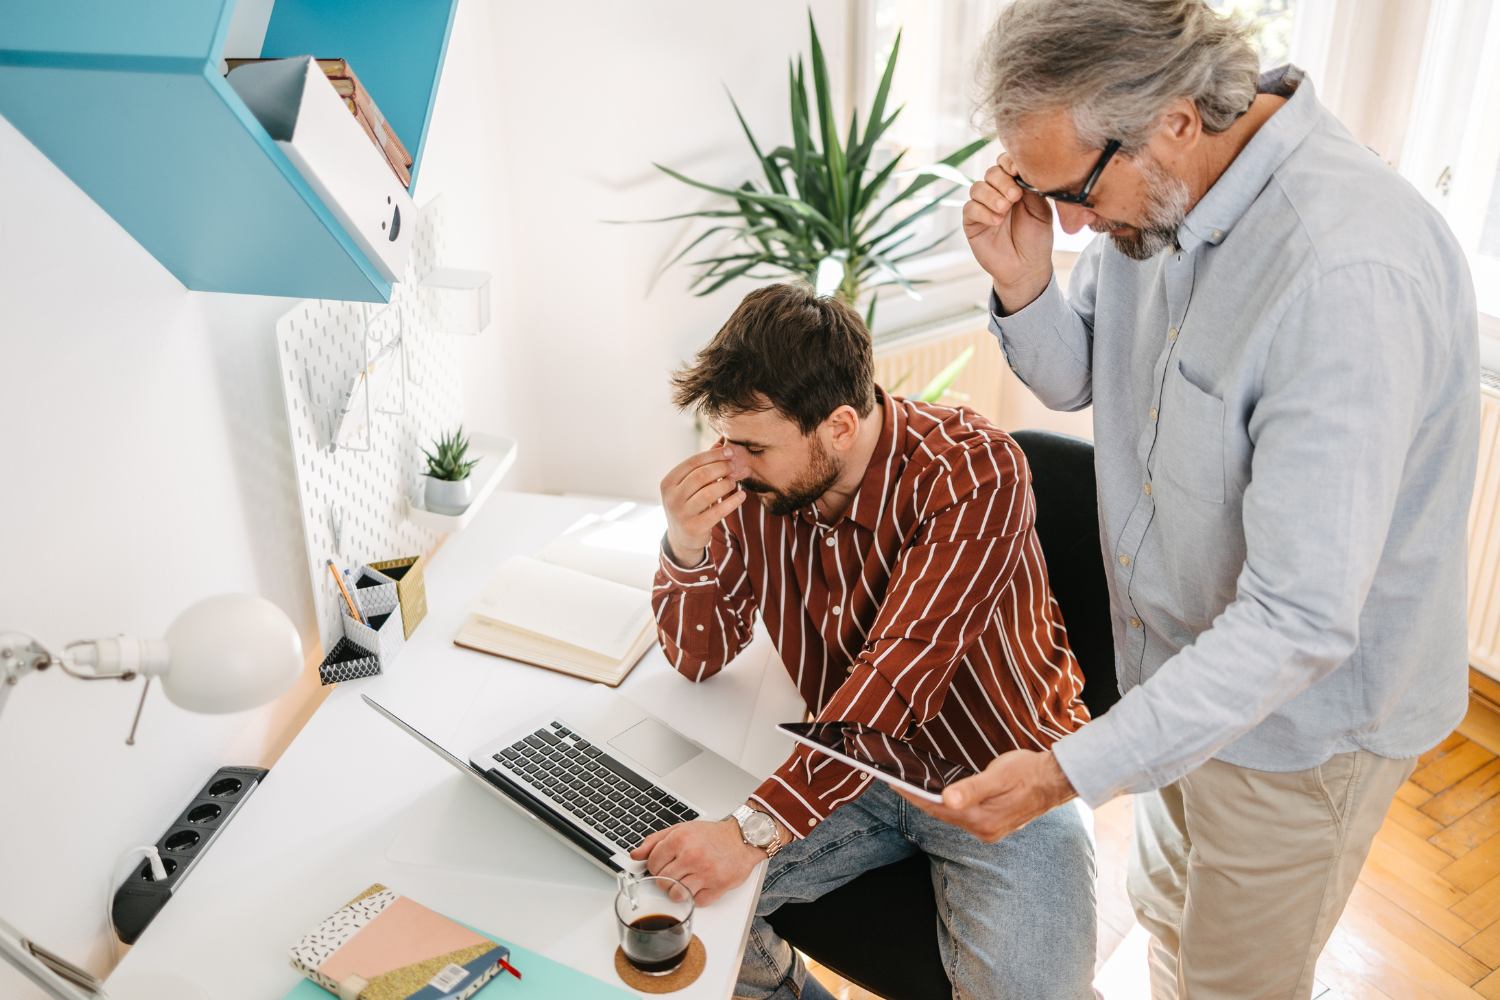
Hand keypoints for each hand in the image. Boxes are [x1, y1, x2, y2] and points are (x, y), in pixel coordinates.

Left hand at [631, 818, 764, 905]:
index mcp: (680, 839)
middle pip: (662, 882)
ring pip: (676, 895)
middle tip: (679, 872)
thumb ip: (655, 842)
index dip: (657, 867)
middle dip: (667, 880)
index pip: (653, 865)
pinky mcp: (718, 886)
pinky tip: (702, 884)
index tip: (666, 864)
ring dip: (680, 891)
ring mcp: (705, 873)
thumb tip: (635, 855)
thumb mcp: (681, 830)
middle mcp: (692, 856)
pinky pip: (696, 902)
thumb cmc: (712, 835)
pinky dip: (697, 897)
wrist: (742, 839)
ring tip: (688, 880)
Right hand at [660, 445, 748, 565]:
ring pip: (709, 492)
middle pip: (701, 476)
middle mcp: (671, 497)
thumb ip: (704, 466)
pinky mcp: (695, 527)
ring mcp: (682, 514)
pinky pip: (718, 511)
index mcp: (668, 482)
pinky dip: (733, 501)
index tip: (729, 452)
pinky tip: (742, 495)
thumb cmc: (689, 504)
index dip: (713, 455)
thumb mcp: (690, 485)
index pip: (692, 462)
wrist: (682, 538)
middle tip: (734, 466)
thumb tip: (720, 443)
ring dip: (726, 484)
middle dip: (721, 468)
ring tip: (734, 481)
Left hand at [897, 749, 1075, 842]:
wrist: (1057, 780)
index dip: (913, 796)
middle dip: (918, 799)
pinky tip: (942, 796)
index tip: (893, 783)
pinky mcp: (993, 825)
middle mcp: (983, 831)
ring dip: (932, 803)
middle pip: (941, 814)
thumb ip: (972, 788)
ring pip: (951, 816)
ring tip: (913, 788)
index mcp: (982, 820)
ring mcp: (989, 831)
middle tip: (897, 782)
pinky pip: (963, 817)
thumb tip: (946, 798)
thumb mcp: (999, 775)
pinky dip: (948, 806)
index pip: (937, 808)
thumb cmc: (1029, 772)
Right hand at [964, 151, 1055, 312]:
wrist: (1027, 268)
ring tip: (1005, 210)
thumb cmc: (1036, 239)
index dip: (1010, 163)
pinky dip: (982, 212)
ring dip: (991, 196)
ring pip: (977, 188)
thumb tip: (1025, 169)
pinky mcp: (972, 223)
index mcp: (1015, 185)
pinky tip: (996, 222)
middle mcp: (997, 193)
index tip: (1019, 170)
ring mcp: (983, 207)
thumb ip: (1033, 190)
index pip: (1007, 163)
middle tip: (1015, 196)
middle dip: (1002, 181)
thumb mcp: (1042, 211)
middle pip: (991, 172)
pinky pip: (970, 209)